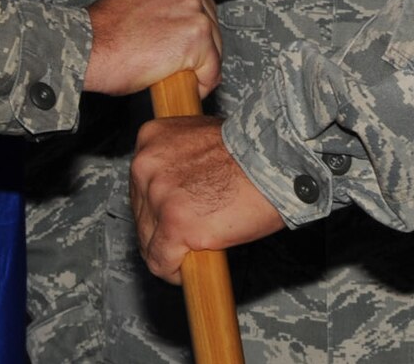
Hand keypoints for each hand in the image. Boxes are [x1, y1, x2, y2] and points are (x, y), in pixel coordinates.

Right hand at [85, 0, 220, 97]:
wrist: (87, 48)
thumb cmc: (105, 30)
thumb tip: (180, 17)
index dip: (189, 22)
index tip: (178, 37)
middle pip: (210, 19)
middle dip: (197, 43)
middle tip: (172, 59)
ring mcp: (194, 7)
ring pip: (215, 45)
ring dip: (199, 63)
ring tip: (172, 70)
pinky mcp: (198, 36)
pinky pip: (213, 69)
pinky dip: (203, 83)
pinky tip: (183, 84)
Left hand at [130, 117, 285, 281]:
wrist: (273, 159)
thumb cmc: (251, 151)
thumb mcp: (201, 140)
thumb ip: (179, 162)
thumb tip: (176, 191)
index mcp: (151, 139)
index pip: (140, 187)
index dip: (157, 208)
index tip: (172, 218)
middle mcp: (147, 165)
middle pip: (141, 215)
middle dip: (162, 232)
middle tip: (188, 239)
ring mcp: (159, 195)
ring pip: (147, 242)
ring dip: (168, 253)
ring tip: (193, 254)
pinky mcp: (174, 224)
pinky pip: (161, 262)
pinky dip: (174, 272)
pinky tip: (189, 270)